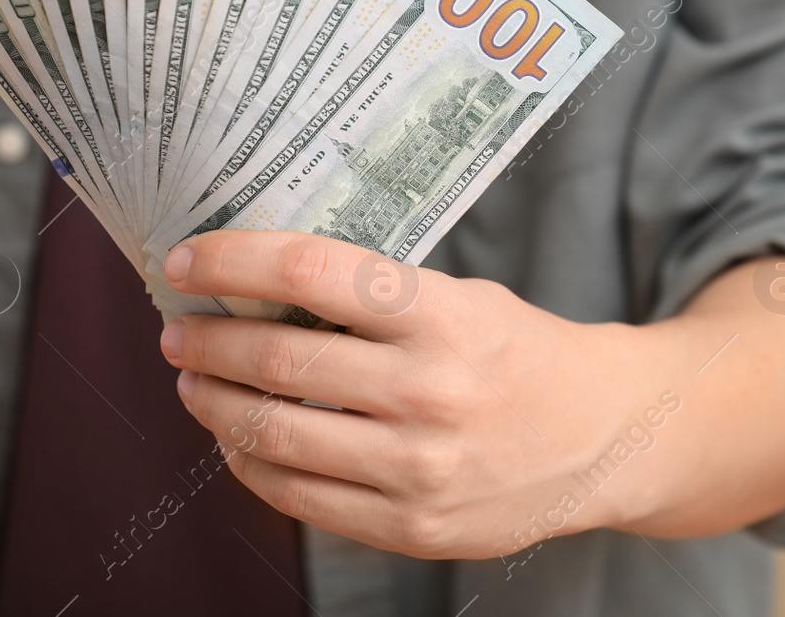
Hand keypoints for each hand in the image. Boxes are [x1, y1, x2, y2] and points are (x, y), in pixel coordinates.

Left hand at [158, 230, 664, 558]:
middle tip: (178, 328)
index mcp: (443, 315)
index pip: (311, 272)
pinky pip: (300, 498)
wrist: (605, 437)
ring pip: (275, 435)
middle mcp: (429, 391)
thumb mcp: (466, 300)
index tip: (187, 257)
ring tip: (193, 383)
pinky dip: (250, 464)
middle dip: (207, 341)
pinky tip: (237, 439)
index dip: (233, 261)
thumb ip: (378, 300)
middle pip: (279, 360)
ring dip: (215, 403)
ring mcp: (419, 467)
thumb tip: (262, 292)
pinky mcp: (413, 527)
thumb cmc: (522, 354)